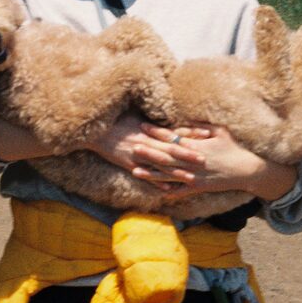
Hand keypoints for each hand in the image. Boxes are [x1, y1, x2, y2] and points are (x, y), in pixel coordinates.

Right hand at [83, 111, 210, 191]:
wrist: (94, 128)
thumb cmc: (115, 117)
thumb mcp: (135, 113)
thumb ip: (152, 117)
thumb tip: (166, 112)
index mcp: (150, 128)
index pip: (175, 131)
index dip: (191, 133)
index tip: (207, 134)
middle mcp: (147, 141)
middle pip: (172, 149)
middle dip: (189, 155)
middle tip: (206, 160)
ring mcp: (138, 154)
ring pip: (161, 165)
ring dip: (176, 172)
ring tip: (191, 178)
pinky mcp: (128, 164)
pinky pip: (145, 175)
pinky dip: (156, 182)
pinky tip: (168, 190)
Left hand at [132, 121, 298, 202]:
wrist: (247, 170)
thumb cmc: (234, 147)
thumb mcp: (219, 130)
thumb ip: (200, 125)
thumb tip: (184, 119)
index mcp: (196, 146)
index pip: (172, 138)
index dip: (157, 132)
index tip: (143, 126)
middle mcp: (192, 162)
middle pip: (166, 156)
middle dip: (148, 151)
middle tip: (132, 146)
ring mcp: (194, 176)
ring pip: (168, 175)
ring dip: (150, 173)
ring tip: (134, 170)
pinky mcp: (198, 187)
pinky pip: (180, 191)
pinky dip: (168, 191)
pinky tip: (155, 191)